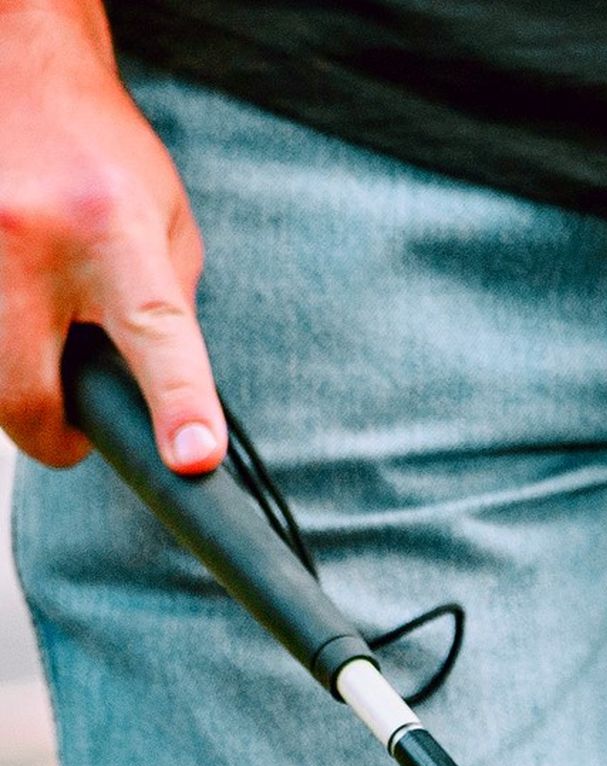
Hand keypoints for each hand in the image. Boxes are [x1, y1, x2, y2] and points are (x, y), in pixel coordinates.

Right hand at [0, 0, 220, 471]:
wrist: (20, 65)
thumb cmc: (98, 149)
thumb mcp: (164, 226)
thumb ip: (169, 313)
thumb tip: (174, 406)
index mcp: (113, 231)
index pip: (154, 333)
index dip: (176, 406)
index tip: (190, 459)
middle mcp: (31, 238)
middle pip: (26, 394)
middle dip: (52, 431)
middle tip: (75, 421)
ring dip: (18, 380)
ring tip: (46, 334)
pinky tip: (19, 306)